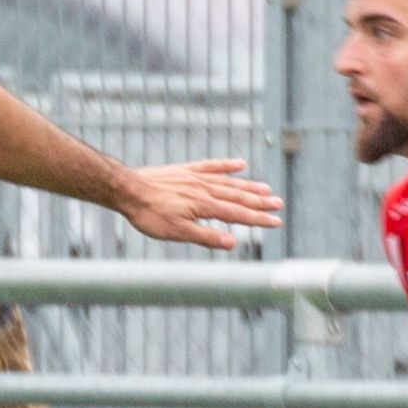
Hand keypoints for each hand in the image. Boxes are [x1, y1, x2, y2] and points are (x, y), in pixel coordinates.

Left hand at [110, 156, 282, 249]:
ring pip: (229, 182)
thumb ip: (206, 236)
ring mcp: (196, 178)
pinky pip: (211, 166)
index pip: (238, 214)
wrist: (128, 189)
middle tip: (279, 204)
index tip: (277, 221)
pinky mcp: (186, 171)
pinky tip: (240, 164)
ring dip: (249, 186)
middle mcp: (205, 189)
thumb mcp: (177, 232)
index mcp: (205, 206)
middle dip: (260, 202)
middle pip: (238, 196)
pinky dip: (227, 166)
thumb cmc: (150, 214)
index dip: (259, 219)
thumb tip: (232, 242)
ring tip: (266, 188)